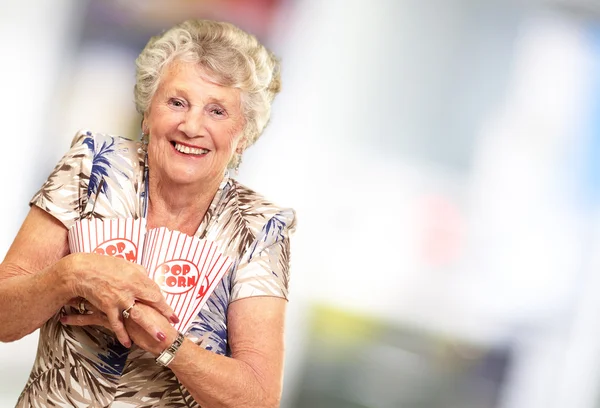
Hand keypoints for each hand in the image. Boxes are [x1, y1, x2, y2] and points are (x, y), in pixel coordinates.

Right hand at [60, 253, 178, 346]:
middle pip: (153, 302)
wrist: (82, 270)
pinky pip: (117, 324)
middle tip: (173, 324)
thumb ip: (140, 275)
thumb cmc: (105, 266)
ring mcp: (120, 299)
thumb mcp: (127, 266)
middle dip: (165, 314)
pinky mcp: (108, 307)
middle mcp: (132, 288)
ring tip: (160, 339)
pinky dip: (122, 335)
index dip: (165, 303)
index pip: (156, 292)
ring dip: (150, 328)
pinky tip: (128, 343)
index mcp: (138, 277)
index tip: (173, 313)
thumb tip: (148, 282)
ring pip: (139, 316)